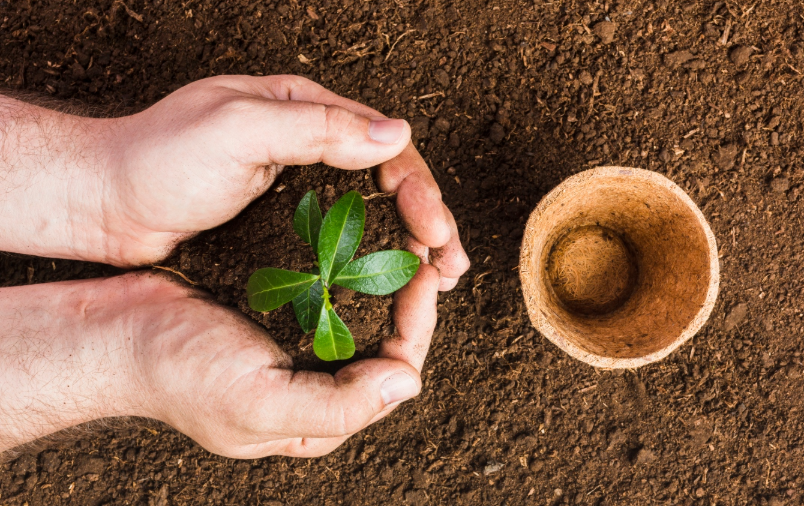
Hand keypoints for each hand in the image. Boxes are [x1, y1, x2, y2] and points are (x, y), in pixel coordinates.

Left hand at [0, 75, 467, 287]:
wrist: (104, 203)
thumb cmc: (158, 159)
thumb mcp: (238, 129)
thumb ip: (317, 128)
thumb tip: (395, 134)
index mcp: (303, 107)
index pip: (381, 140)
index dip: (416, 186)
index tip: (435, 229)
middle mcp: (307, 139)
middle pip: (386, 176)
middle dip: (426, 218)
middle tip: (450, 263)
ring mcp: (297, 180)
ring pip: (371, 206)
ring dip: (407, 239)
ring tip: (437, 275)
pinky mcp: (283, 218)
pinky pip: (342, 231)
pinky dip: (372, 253)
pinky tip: (389, 277)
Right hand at [0, 269, 439, 457]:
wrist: (111, 334)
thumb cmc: (177, 373)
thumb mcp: (256, 403)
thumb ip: (337, 405)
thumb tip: (407, 385)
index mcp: (317, 418)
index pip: (394, 374)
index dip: (418, 324)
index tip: (425, 275)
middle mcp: (314, 386)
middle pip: (386, 344)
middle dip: (411, 297)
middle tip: (426, 248)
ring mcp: (295, 350)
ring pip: (363, 315)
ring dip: (387, 278)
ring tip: (405, 238)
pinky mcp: (277, 316)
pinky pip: (331, 293)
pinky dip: (352, 266)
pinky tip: (359, 240)